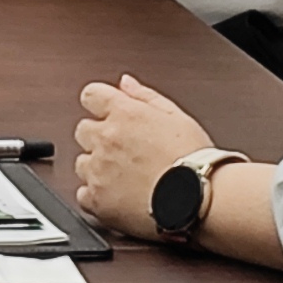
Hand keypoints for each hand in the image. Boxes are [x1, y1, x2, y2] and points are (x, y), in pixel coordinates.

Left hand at [72, 73, 214, 235]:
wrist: (200, 200)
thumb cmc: (195, 161)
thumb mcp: (176, 117)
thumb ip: (144, 96)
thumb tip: (125, 82)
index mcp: (124, 113)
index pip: (91, 96)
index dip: (99, 105)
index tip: (107, 115)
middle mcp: (106, 139)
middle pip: (83, 130)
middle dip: (99, 138)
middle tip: (125, 152)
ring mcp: (99, 170)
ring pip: (82, 163)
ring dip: (97, 168)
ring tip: (127, 178)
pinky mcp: (98, 200)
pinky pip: (82, 195)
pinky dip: (96, 196)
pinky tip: (118, 197)